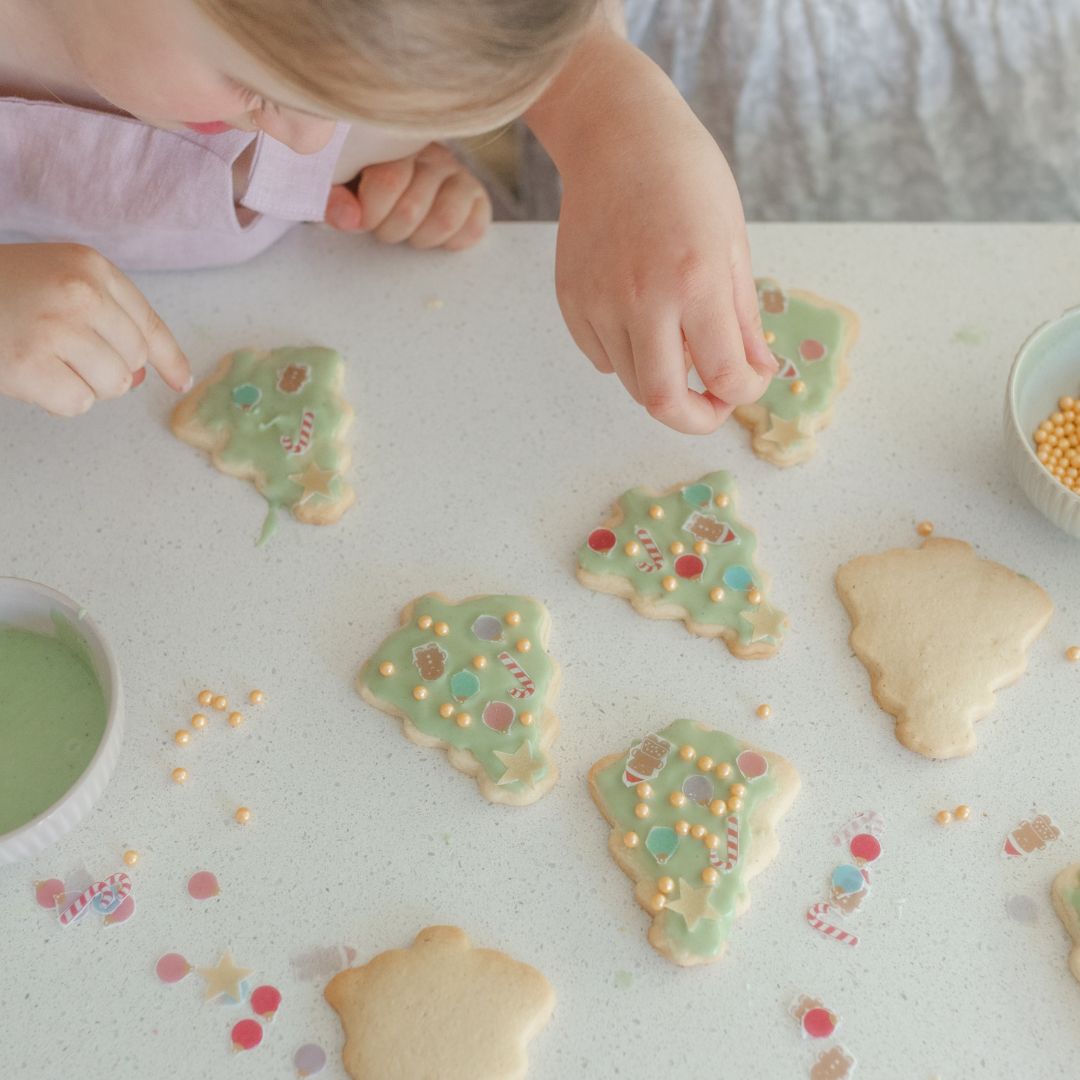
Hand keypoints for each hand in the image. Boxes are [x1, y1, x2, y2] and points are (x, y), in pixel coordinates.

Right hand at [0, 244, 190, 415]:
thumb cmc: (2, 290)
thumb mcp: (58, 280)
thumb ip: (107, 319)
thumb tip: (141, 377)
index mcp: (91, 266)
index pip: (148, 323)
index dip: (168, 357)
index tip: (181, 381)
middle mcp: (80, 292)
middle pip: (133, 360)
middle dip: (107, 367)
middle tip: (63, 352)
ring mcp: (55, 328)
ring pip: (112, 386)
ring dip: (84, 384)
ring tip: (47, 360)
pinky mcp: (29, 365)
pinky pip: (78, 403)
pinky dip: (58, 399)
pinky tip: (32, 375)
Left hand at [324, 142, 491, 250]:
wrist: (397, 183)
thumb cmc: (362, 183)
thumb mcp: (339, 186)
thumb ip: (333, 198)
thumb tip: (350, 217)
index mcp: (394, 141)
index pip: (387, 181)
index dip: (370, 214)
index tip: (361, 219)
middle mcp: (433, 153)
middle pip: (411, 209)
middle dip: (389, 231)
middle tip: (383, 227)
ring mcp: (460, 174)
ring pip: (445, 220)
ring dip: (420, 239)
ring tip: (409, 232)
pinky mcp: (479, 199)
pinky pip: (473, 229)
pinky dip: (451, 243)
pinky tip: (436, 235)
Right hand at [529, 34, 776, 434]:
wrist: (618, 136)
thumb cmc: (686, 178)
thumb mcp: (733, 243)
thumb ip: (742, 319)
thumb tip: (753, 374)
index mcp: (695, 281)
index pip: (724, 376)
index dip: (743, 393)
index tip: (746, 384)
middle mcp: (642, 298)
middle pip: (661, 401)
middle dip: (693, 418)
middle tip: (710, 406)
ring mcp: (599, 301)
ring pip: (630, 381)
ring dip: (661, 380)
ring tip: (677, 343)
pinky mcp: (571, 301)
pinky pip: (602, 356)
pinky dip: (627, 353)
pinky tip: (639, 316)